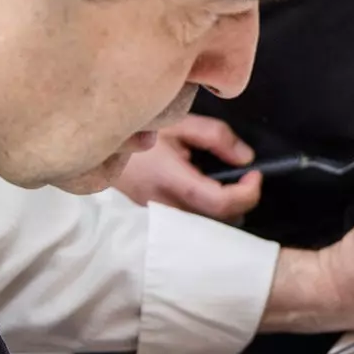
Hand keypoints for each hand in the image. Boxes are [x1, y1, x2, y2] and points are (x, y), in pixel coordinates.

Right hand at [112, 115, 260, 222]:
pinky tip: (205, 195)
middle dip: (240, 202)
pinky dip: (209, 215)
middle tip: (240, 178)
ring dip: (225, 211)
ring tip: (223, 185)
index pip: (221, 203)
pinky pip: (195, 229)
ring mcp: (161, 223)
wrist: (99, 152)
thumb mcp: (177, 124)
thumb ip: (215, 136)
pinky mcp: (159, 227)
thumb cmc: (139, 136)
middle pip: (220, 222)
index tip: (254, 175)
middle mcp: (166, 209)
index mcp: (171, 181)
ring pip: (209, 230)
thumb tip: (245, 158)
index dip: (247, 192)